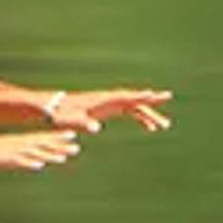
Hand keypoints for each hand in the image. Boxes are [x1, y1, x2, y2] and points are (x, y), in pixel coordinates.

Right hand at [0, 128, 84, 175]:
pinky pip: (13, 161)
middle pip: (37, 143)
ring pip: (30, 152)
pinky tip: (39, 165)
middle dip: (57, 144)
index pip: (35, 139)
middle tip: (76, 145)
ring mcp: (3, 151)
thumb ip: (4, 160)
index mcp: (8, 144)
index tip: (70, 137)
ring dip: (48, 154)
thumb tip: (21, 163)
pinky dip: (26, 162)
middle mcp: (8, 145)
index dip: (53, 138)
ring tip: (65, 156)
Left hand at [48, 86, 171, 133]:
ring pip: (135, 107)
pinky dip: (141, 118)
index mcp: (103, 100)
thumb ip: (84, 123)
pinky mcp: (109, 108)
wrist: (54, 108)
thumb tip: (96, 128)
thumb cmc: (62, 114)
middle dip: (151, 100)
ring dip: (150, 115)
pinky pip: (130, 112)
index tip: (154, 94)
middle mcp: (109, 99)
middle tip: (168, 97)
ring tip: (164, 126)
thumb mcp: (72, 120)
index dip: (140, 95)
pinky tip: (150, 128)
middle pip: (134, 99)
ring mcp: (110, 103)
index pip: (125, 96)